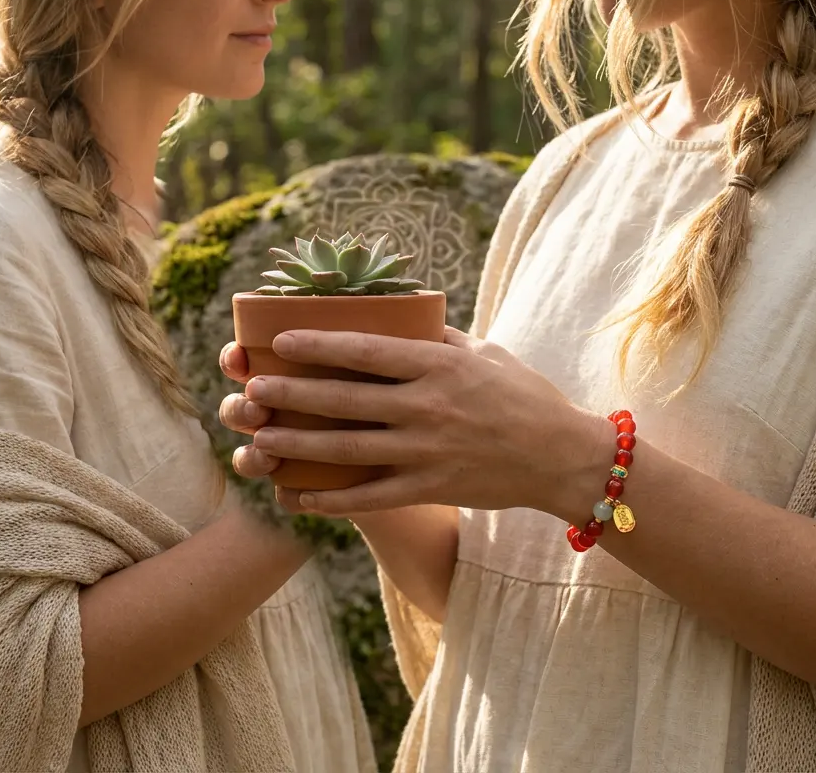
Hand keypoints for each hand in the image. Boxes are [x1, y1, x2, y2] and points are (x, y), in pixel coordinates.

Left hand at [218, 328, 613, 517]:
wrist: (563, 458)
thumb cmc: (525, 396)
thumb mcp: (485, 353)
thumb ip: (439, 338)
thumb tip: (398, 316)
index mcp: (440, 366)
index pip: (367, 351)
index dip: (318, 345)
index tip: (279, 341)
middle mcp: (428, 407)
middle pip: (346, 400)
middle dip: (293, 395)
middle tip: (252, 390)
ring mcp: (428, 452)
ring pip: (348, 450)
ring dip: (299, 445)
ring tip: (259, 438)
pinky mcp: (431, 488)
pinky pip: (371, 497)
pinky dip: (331, 499)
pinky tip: (297, 497)